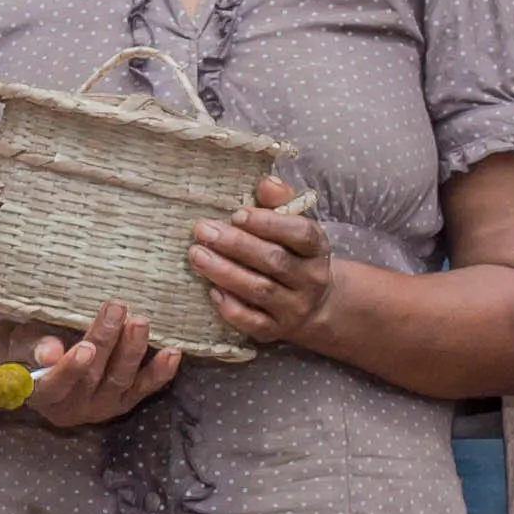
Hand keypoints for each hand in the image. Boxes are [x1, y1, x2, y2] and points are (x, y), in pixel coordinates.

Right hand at [13, 301, 184, 431]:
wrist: (42, 367)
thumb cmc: (27, 350)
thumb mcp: (18, 346)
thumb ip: (31, 347)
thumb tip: (50, 352)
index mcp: (43, 396)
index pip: (55, 385)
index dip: (70, 368)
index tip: (85, 348)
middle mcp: (73, 408)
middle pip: (92, 376)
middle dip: (106, 341)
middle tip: (116, 308)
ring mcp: (101, 406)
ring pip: (119, 380)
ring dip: (133, 350)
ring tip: (140, 322)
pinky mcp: (124, 401)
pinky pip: (143, 388)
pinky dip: (159, 372)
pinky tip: (173, 353)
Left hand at [186, 187, 336, 352]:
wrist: (314, 303)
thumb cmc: (293, 254)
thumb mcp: (294, 225)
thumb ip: (279, 202)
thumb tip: (265, 182)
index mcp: (316, 248)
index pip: (300, 234)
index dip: (269, 223)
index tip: (237, 215)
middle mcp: (309, 279)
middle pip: (274, 261)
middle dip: (236, 245)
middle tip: (203, 231)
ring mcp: (294, 308)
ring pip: (259, 290)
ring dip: (225, 272)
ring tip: (196, 255)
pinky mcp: (276, 330)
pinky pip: (253, 323)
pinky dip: (231, 308)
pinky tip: (212, 291)